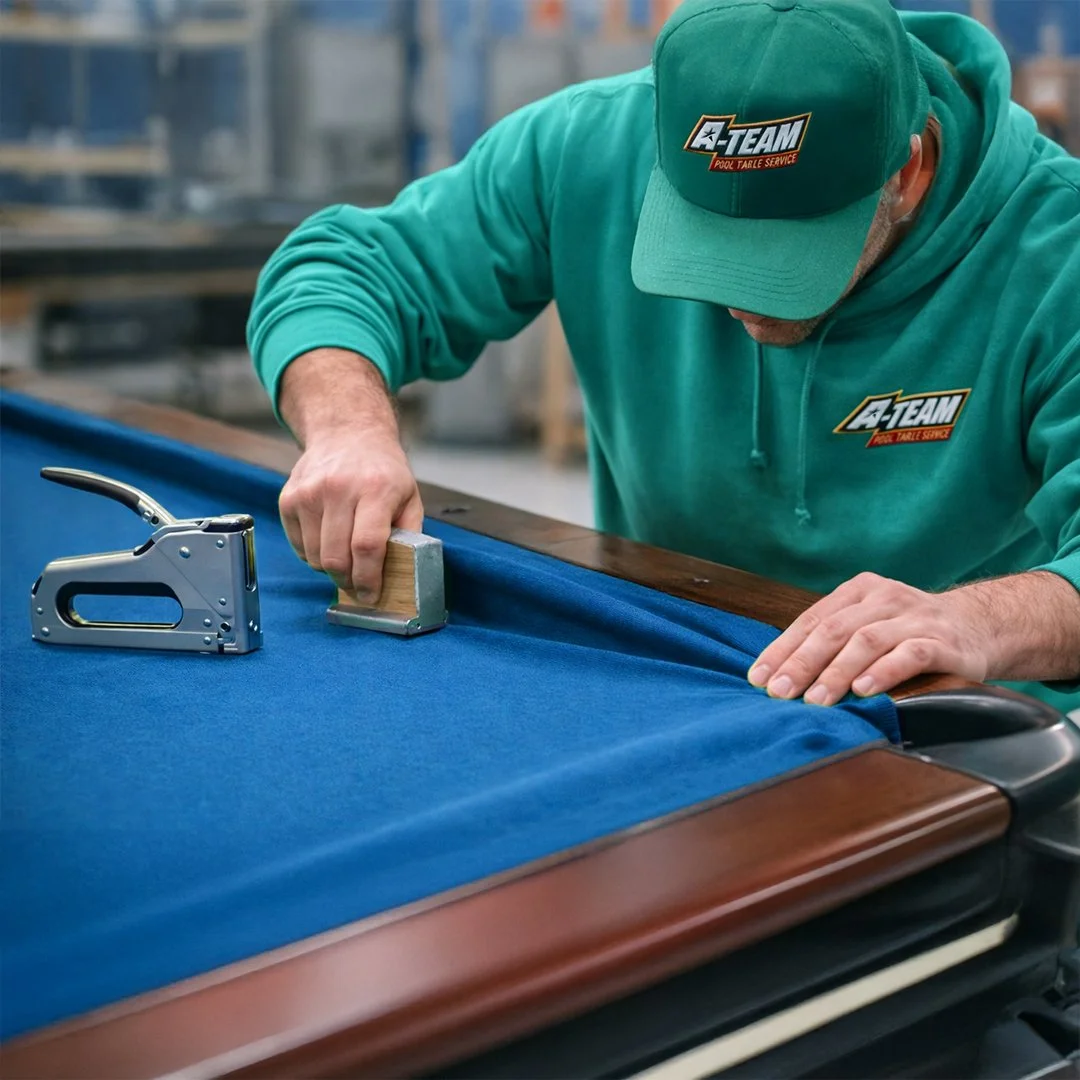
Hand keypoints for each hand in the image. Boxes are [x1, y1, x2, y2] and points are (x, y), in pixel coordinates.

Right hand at [279, 431, 423, 601]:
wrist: (347, 434)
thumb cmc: (383, 471)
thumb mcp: (410, 497)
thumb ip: (409, 534)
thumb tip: (403, 575)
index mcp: (375, 489)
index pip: (366, 546)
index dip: (368, 578)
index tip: (372, 595)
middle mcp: (338, 489)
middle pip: (336, 557)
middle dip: (348, 581)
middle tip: (358, 586)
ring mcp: (309, 492)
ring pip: (314, 556)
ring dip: (331, 569)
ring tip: (346, 560)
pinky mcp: (289, 498)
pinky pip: (299, 545)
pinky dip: (314, 554)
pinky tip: (329, 540)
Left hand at [747, 572, 995, 704]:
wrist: (980, 626)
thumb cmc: (909, 632)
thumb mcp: (870, 624)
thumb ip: (833, 641)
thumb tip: (778, 675)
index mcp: (859, 591)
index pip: (812, 620)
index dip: (783, 649)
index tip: (758, 678)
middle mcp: (885, 599)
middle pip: (834, 630)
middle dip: (802, 663)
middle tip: (780, 692)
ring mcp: (915, 618)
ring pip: (867, 641)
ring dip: (837, 672)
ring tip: (815, 699)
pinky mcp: (944, 643)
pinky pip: (910, 655)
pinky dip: (884, 672)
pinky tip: (863, 690)